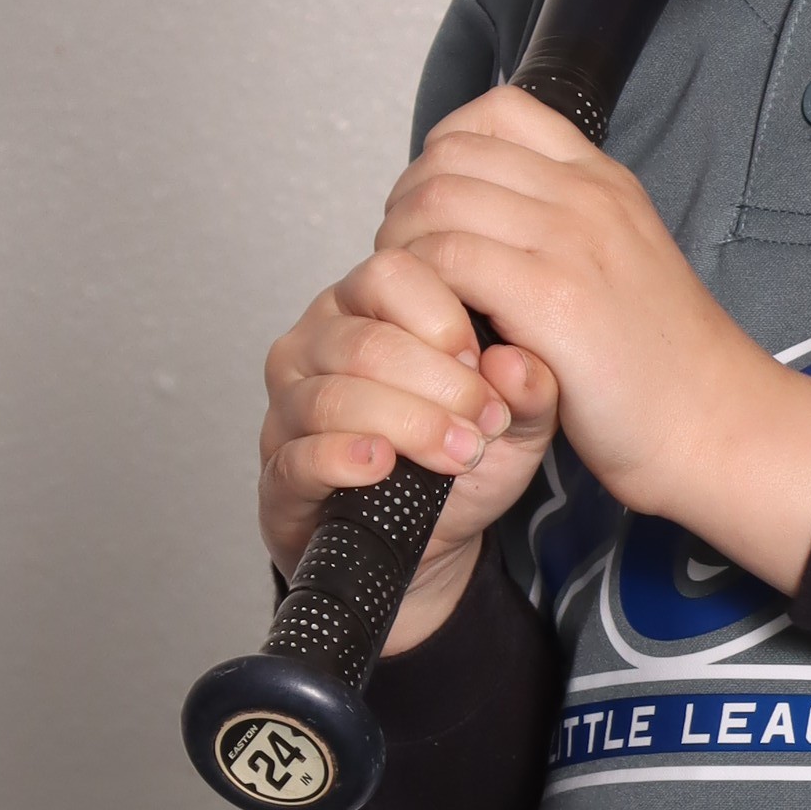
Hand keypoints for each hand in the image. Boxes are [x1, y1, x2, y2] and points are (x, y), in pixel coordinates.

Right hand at [257, 243, 557, 652]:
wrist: (429, 536)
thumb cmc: (459, 457)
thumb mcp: (516, 420)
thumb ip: (531, 390)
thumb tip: (518, 363)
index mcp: (371, 308)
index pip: (392, 273)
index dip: (445, 320)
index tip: (485, 366)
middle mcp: (319, 343)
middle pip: (367, 341)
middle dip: (438, 384)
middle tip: (483, 421)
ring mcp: (290, 405)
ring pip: (334, 397)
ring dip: (408, 426)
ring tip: (459, 452)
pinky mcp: (279, 470)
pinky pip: (300, 455)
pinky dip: (346, 459)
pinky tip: (384, 465)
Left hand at [383, 86, 810, 593]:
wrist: (717, 422)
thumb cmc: (663, 364)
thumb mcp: (624, 261)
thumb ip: (566, 227)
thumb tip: (486, 214)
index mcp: (602, 180)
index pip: (498, 110)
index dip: (443, 150)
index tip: (438, 205)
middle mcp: (586, 196)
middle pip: (449, 155)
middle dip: (407, 204)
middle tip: (409, 260)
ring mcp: (572, 241)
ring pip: (435, 201)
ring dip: (403, 247)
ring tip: (416, 298)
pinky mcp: (553, 299)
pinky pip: (446, 261)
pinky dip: (420, 291)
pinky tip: (438, 328)